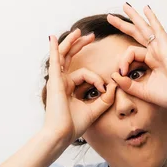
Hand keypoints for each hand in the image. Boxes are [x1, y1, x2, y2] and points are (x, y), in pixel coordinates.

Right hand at [43, 29, 117, 144]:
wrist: (61, 135)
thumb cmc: (73, 126)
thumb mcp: (95, 109)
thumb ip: (105, 98)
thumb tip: (114, 86)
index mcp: (69, 88)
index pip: (84, 74)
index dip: (97, 79)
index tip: (104, 89)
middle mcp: (62, 82)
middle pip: (70, 58)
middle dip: (80, 45)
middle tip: (92, 36)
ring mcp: (57, 80)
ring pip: (64, 56)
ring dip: (71, 42)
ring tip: (78, 31)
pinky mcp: (55, 81)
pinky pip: (54, 62)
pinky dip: (53, 49)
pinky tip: (52, 38)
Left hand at [106, 4, 166, 110]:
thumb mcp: (142, 91)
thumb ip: (128, 84)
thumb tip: (114, 75)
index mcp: (150, 63)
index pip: (130, 55)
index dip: (121, 62)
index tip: (121, 74)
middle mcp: (154, 53)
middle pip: (135, 35)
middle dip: (122, 25)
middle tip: (109, 17)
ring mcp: (160, 48)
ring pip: (144, 29)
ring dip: (134, 17)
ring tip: (125, 5)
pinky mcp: (165, 47)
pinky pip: (158, 30)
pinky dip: (152, 18)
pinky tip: (146, 9)